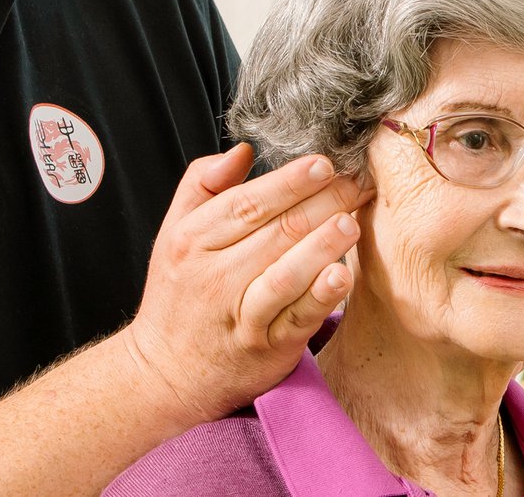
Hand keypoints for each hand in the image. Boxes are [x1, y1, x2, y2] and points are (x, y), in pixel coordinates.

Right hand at [122, 143, 373, 425]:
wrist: (165, 372)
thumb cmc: (178, 295)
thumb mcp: (175, 232)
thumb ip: (203, 184)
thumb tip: (243, 150)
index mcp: (193, 240)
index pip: (246, 202)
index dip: (288, 181)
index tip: (323, 163)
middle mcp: (214, 276)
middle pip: (275, 231)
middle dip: (321, 203)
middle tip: (358, 182)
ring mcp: (240, 314)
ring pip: (286, 273)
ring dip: (322, 245)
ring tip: (351, 220)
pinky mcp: (265, 348)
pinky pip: (296, 318)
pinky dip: (320, 296)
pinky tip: (342, 275)